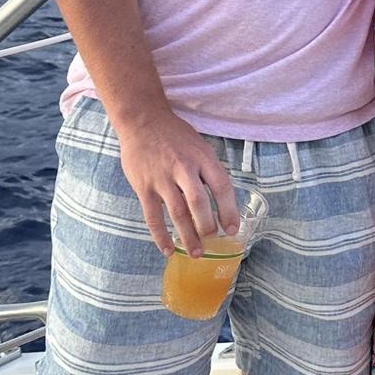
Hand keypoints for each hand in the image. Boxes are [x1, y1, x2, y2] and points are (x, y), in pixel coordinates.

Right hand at [115, 111, 239, 257]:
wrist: (142, 120)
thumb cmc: (175, 136)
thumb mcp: (199, 146)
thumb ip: (209, 171)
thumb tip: (223, 202)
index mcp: (202, 157)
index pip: (221, 186)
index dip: (229, 210)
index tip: (232, 228)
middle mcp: (183, 167)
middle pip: (199, 202)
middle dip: (207, 226)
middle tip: (211, 241)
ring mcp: (162, 178)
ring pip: (177, 213)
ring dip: (188, 236)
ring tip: (196, 253)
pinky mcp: (143, 187)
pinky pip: (153, 217)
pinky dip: (161, 236)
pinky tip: (168, 250)